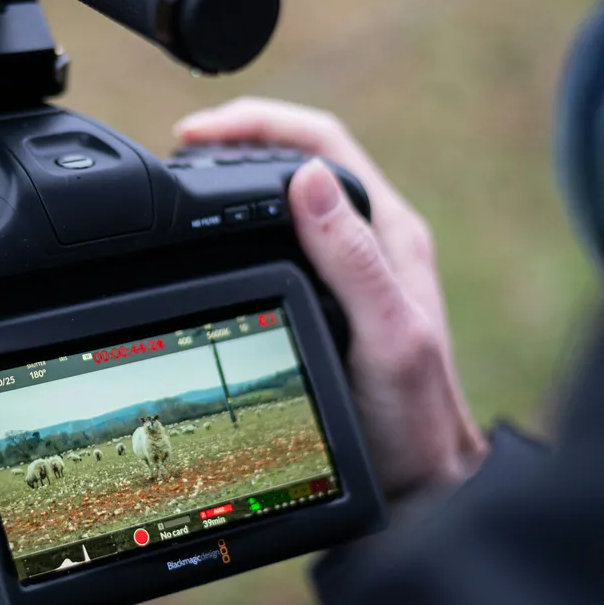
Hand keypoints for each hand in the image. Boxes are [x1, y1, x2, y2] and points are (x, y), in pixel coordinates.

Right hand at [175, 98, 486, 499]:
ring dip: (243, 173)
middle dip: (241, 138)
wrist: (421, 480)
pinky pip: (286, 236)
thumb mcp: (387, 335)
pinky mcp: (335, 297)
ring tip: (191, 173)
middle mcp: (373, 240)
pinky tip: (217, 236)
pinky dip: (245, 220)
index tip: (199, 133)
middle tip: (182, 145)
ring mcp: (355, 267)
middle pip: (305, 157)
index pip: (324, 144)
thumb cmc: (413, 417)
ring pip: (294, 194)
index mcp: (390, 234)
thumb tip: (308, 179)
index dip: (261, 124)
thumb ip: (353, 260)